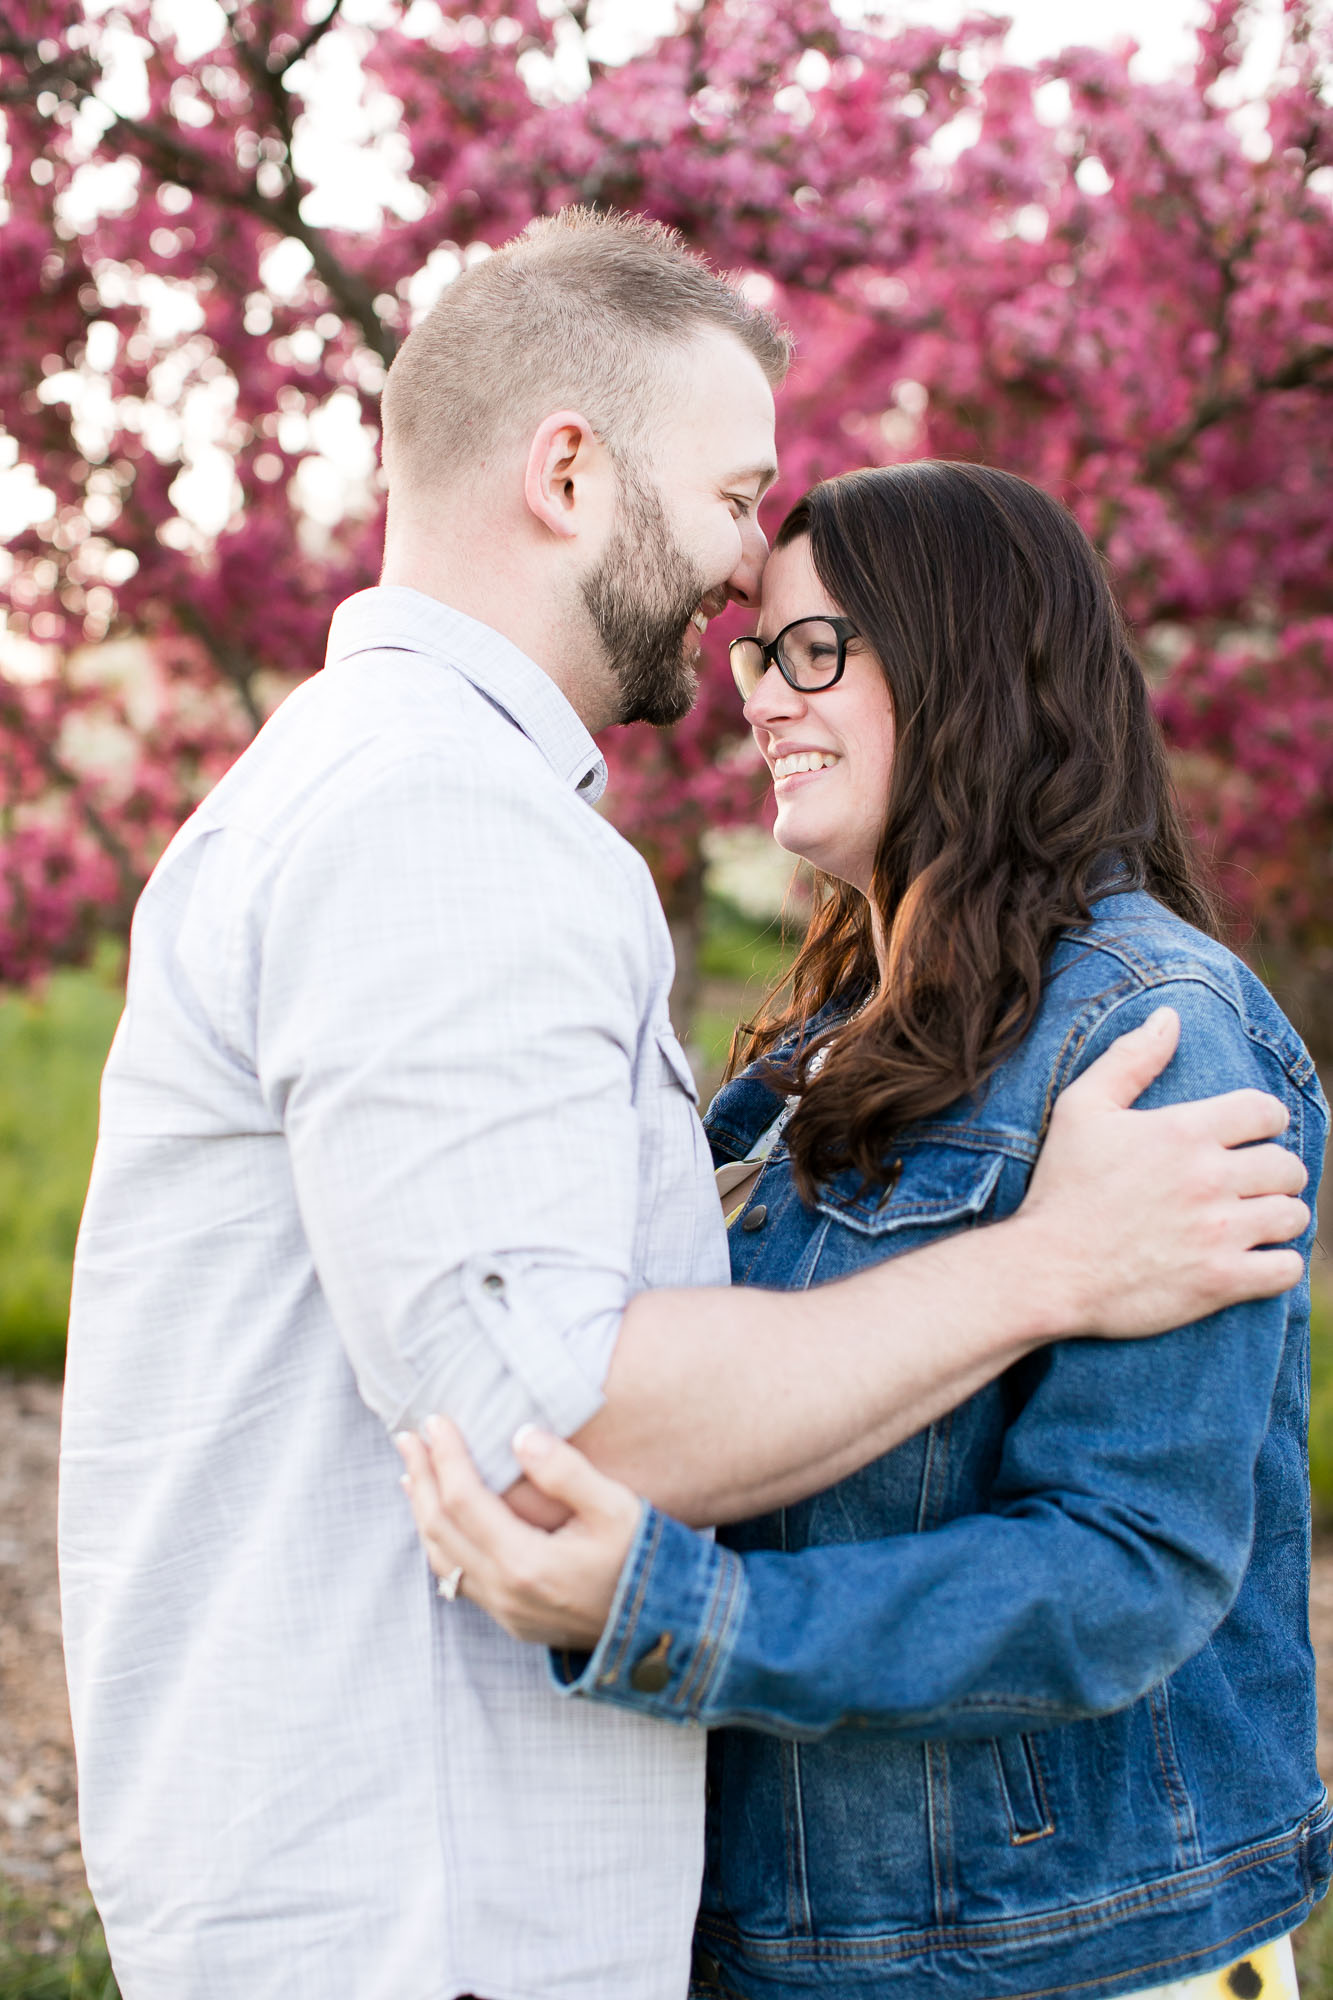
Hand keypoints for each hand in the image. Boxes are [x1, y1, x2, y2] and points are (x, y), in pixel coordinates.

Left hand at [396, 1416, 641, 1648]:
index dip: (446, 1457)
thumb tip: (521, 1436)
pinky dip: (439, 1542)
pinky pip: (457, 1578)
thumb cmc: (644, 1560)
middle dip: (423, 1477)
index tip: (435, 1421)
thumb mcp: (617, 1507)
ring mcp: (505, 1611)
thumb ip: (567, 1472)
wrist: (663, 1626)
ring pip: (442, 1558)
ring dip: (422, 1510)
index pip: (464, 1501)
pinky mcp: (511, 1619)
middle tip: (408, 1435)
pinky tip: (437, 1521)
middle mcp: (506, 1592)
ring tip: (413, 1470)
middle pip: (440, 1529)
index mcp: (527, 1563)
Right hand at [1021, 1005, 1309, 1337]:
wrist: (1046, 1270)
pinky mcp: (1221, 1281)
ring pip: (1292, 1214)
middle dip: (1275, 1171)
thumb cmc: (1061, 1187)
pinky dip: (1279, 1264)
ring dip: (1279, 1215)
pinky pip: (1287, 1268)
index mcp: (1183, 1130)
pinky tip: (1255, 1259)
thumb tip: (1169, 1016)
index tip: (1252, 1135)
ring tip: (1256, 1220)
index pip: (1266, 1111)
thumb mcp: (1081, 1108)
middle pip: (1287, 1164)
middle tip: (1251, 1183)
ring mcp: (1219, 1232)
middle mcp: (1209, 1178)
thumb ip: (1130, 1059)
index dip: (1266, 1120)